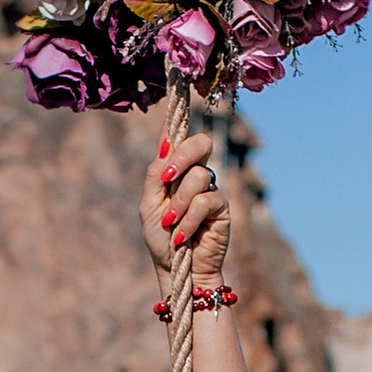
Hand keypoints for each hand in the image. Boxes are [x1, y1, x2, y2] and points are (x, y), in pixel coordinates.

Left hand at [141, 131, 232, 288]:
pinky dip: (189, 219)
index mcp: (174, 170)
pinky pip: (206, 201)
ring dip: (180, 203)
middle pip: (201, 143)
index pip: (178, 139)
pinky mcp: (222, 207)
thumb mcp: (149, 207)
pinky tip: (182, 237)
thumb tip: (166, 144)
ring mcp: (210, 189)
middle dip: (182, 156)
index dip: (177, 121)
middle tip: (166, 179)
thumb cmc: (160, 239)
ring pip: (198, 176)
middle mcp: (195, 174)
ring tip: (171, 224)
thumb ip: (155, 176)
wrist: (177, 270)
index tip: (174, 101)